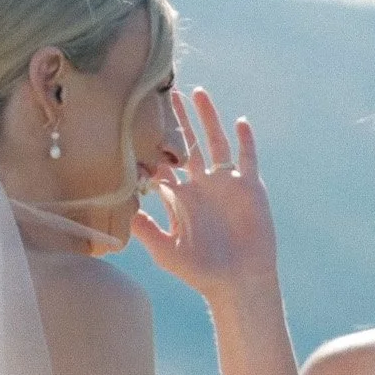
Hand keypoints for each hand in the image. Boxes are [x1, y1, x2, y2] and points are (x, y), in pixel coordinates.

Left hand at [136, 88, 277, 303]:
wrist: (238, 281)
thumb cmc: (200, 271)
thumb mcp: (166, 252)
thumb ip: (146, 230)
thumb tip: (124, 209)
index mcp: (180, 197)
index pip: (163, 163)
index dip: (152, 144)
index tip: (137, 120)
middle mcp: (201, 185)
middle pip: (189, 144)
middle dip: (178, 120)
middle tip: (165, 93)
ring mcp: (226, 184)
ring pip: (216, 142)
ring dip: (208, 119)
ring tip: (198, 94)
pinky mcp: (250, 188)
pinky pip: (247, 159)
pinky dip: (245, 141)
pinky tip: (240, 122)